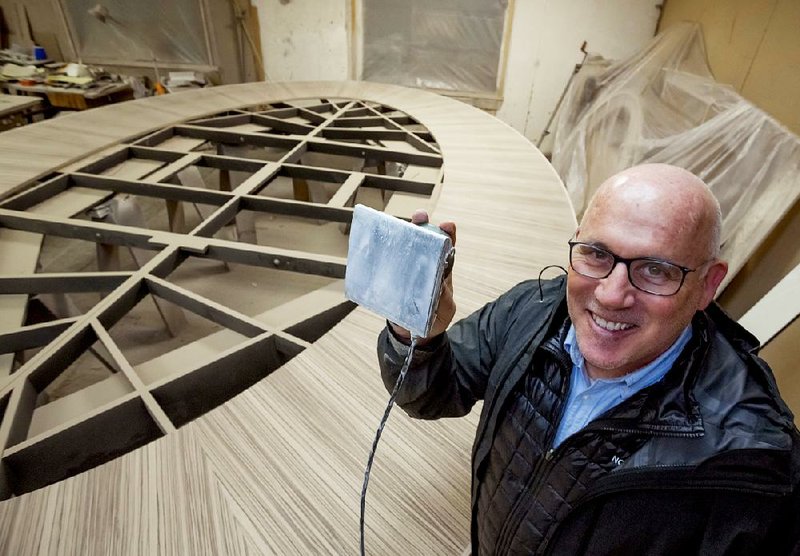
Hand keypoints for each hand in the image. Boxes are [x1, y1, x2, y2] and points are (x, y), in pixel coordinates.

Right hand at [390, 209, 456, 344]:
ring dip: (400, 235)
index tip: (447, 225)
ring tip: (396, 225)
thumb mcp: (444, 309)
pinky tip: (376, 245)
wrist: (414, 334)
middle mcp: (423, 266)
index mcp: (440, 270)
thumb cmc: (434, 317)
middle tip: (419, 216)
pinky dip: (381, 256)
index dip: (446, 235)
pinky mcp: (391, 280)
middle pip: (423, 241)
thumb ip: (444, 298)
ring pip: (404, 249)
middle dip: (421, 226)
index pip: (445, 248)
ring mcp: (406, 271)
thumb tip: (441, 284)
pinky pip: (385, 266)